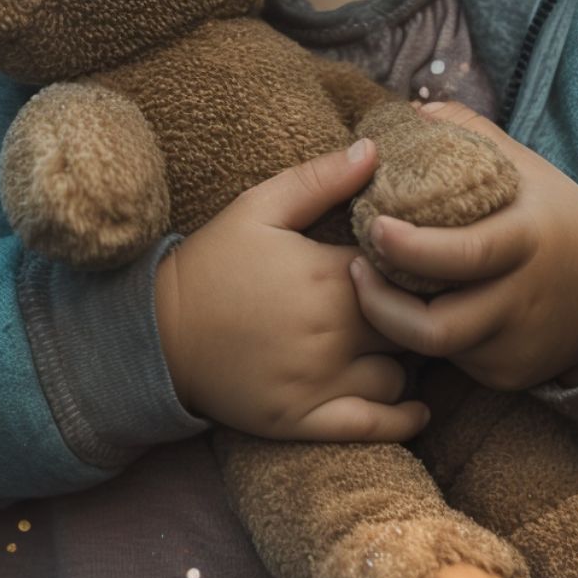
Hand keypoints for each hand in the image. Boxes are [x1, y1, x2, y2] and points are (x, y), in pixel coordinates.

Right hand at [153, 137, 431, 443]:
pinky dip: (403, 418)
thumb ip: (321, 178)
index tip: (419, 259)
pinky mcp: (304, 420)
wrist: (158, 333)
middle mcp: (332, 331)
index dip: (418, 264)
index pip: (406, 269)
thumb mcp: (259, 206)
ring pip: (399, 374)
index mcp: (327, 275)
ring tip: (399, 343)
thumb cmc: (213, 263)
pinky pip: (374, 427)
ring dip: (406, 359)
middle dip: (417, 311)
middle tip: (418, 302)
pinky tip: (416, 407)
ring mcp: (319, 381)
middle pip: (410, 323)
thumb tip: (375, 150)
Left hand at [347, 101, 577, 393]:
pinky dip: (427, 337)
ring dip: (394, 321)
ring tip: (368, 287)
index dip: (414, 248)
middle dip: (383, 304)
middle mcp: (522, 299)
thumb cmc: (559, 221)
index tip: (376, 227)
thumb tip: (413, 111)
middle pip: (440, 325)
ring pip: (438, 349)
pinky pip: (455, 361)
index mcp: (528, 240)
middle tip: (353, 265)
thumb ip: (472, 134)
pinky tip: (414, 309)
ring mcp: (515, 344)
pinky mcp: (508, 374)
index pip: (468, 253)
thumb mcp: (529, 170)